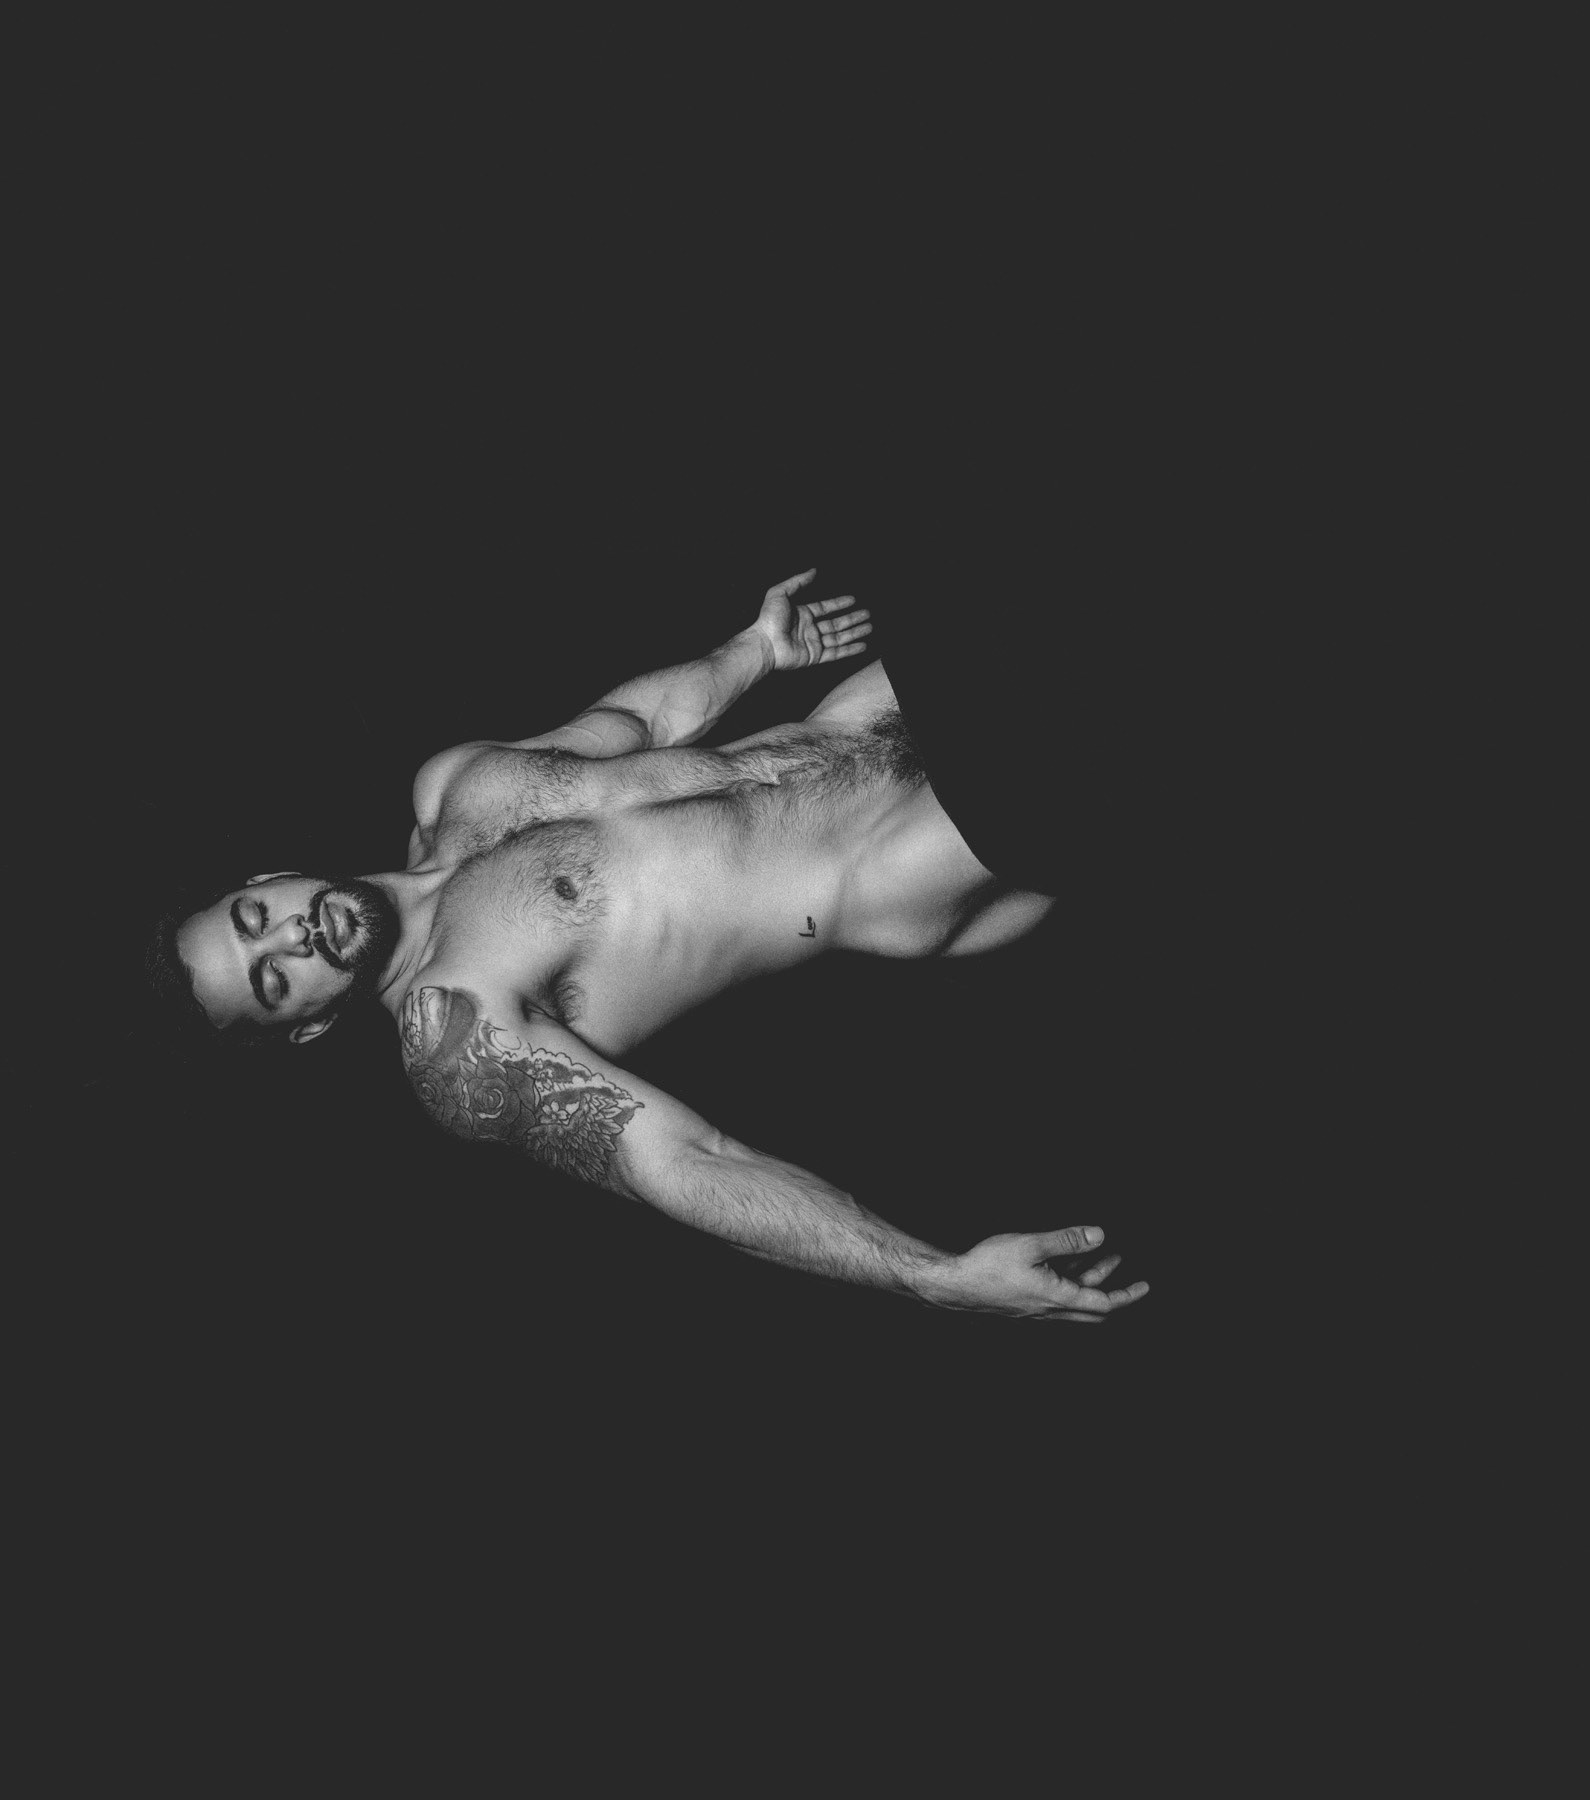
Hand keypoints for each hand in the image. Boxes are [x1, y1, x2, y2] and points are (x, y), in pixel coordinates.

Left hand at [754, 569, 872, 671]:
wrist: (764, 643)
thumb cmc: (768, 618)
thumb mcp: (780, 592)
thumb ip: (798, 581)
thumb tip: (813, 570)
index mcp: (802, 614)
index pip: (825, 608)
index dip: (839, 603)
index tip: (853, 600)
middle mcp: (809, 629)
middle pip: (836, 623)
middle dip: (852, 619)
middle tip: (867, 614)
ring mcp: (812, 643)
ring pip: (839, 637)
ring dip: (855, 633)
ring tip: (869, 628)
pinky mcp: (814, 657)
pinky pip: (836, 653)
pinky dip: (850, 650)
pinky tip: (862, 646)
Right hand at [929, 1227, 1148, 1322]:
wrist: (955, 1286)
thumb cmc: (989, 1266)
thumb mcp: (1031, 1245)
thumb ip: (1067, 1240)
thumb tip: (1100, 1235)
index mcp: (1057, 1297)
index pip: (1104, 1304)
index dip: (1127, 1295)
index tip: (1145, 1286)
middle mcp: (1050, 1309)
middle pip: (1094, 1309)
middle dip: (1115, 1291)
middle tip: (1129, 1277)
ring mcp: (1037, 1309)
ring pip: (1075, 1301)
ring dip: (1093, 1281)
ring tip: (1105, 1257)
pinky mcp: (1025, 1304)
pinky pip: (1058, 1298)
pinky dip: (1072, 1282)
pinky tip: (1068, 1262)